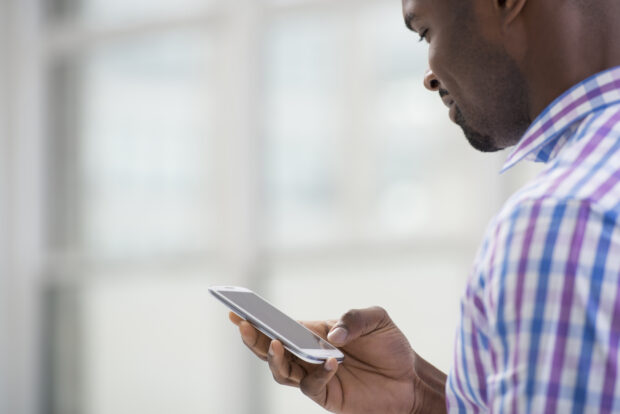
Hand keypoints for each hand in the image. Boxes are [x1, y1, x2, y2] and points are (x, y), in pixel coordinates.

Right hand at [229, 306, 443, 413]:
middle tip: (243, 325)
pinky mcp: (328, 395)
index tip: (236, 309)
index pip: (280, 324)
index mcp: (314, 332)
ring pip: (282, 371)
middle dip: (253, 338)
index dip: (258, 318)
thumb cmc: (390, 345)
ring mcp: (316, 375)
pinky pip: (312, 386)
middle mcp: (309, 354)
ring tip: (276, 344)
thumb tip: (332, 336)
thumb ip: (354, 318)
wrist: (410, 378)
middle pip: (271, 348)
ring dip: (274, 358)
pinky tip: (331, 363)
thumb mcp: (377, 319)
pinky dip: (317, 374)